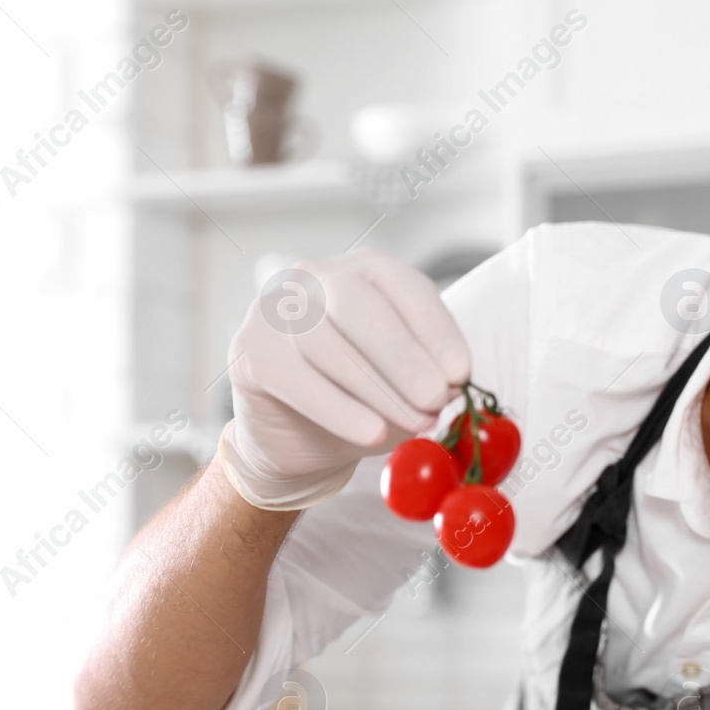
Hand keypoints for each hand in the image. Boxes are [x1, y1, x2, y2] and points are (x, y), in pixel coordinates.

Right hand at [219, 247, 471, 509]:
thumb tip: (450, 388)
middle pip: (359, 304)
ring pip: (326, 342)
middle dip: (403, 356)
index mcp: (363, 272)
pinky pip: (295, 378)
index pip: (404, 287)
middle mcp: (314, 278)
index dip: (436, 330)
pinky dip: (338, 409)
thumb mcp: (402, 383)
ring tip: (412, 424)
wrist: (296, 438)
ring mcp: (274, 310)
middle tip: (435, 400)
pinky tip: (370, 434)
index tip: (460, 374)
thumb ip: (425, 377)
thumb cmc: (357, 399)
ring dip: (377, 389)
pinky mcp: (249, 351)